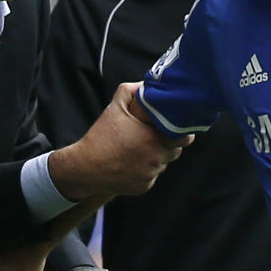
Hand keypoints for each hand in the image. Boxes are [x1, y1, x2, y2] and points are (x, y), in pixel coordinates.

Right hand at [49, 82, 192, 199]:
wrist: (85, 167)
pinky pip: (152, 176)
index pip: (185, 137)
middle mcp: (155, 159)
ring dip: (156, 156)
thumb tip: (147, 84)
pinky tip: (131, 163)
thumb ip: (132, 91)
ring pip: (163, 163)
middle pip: (175, 151)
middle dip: (168, 143)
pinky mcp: (144, 186)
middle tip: (152, 136)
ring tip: (137, 149)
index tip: (172, 127)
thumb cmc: (101, 136)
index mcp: (153, 138)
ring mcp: (150, 175)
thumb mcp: (115, 107)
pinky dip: (145, 170)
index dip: (181, 131)